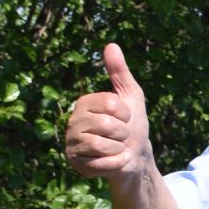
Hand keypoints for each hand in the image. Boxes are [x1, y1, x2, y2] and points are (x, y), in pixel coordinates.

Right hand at [65, 42, 152, 179]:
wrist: (136, 157)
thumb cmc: (133, 125)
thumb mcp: (130, 96)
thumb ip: (120, 72)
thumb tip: (111, 45)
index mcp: (84, 102)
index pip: (110, 104)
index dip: (126, 114)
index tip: (125, 118)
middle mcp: (73, 121)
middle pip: (107, 125)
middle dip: (123, 133)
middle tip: (121, 136)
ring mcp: (72, 143)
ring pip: (102, 145)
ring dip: (119, 149)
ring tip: (116, 148)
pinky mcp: (76, 164)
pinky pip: (101, 163)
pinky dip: (115, 163)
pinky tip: (113, 161)